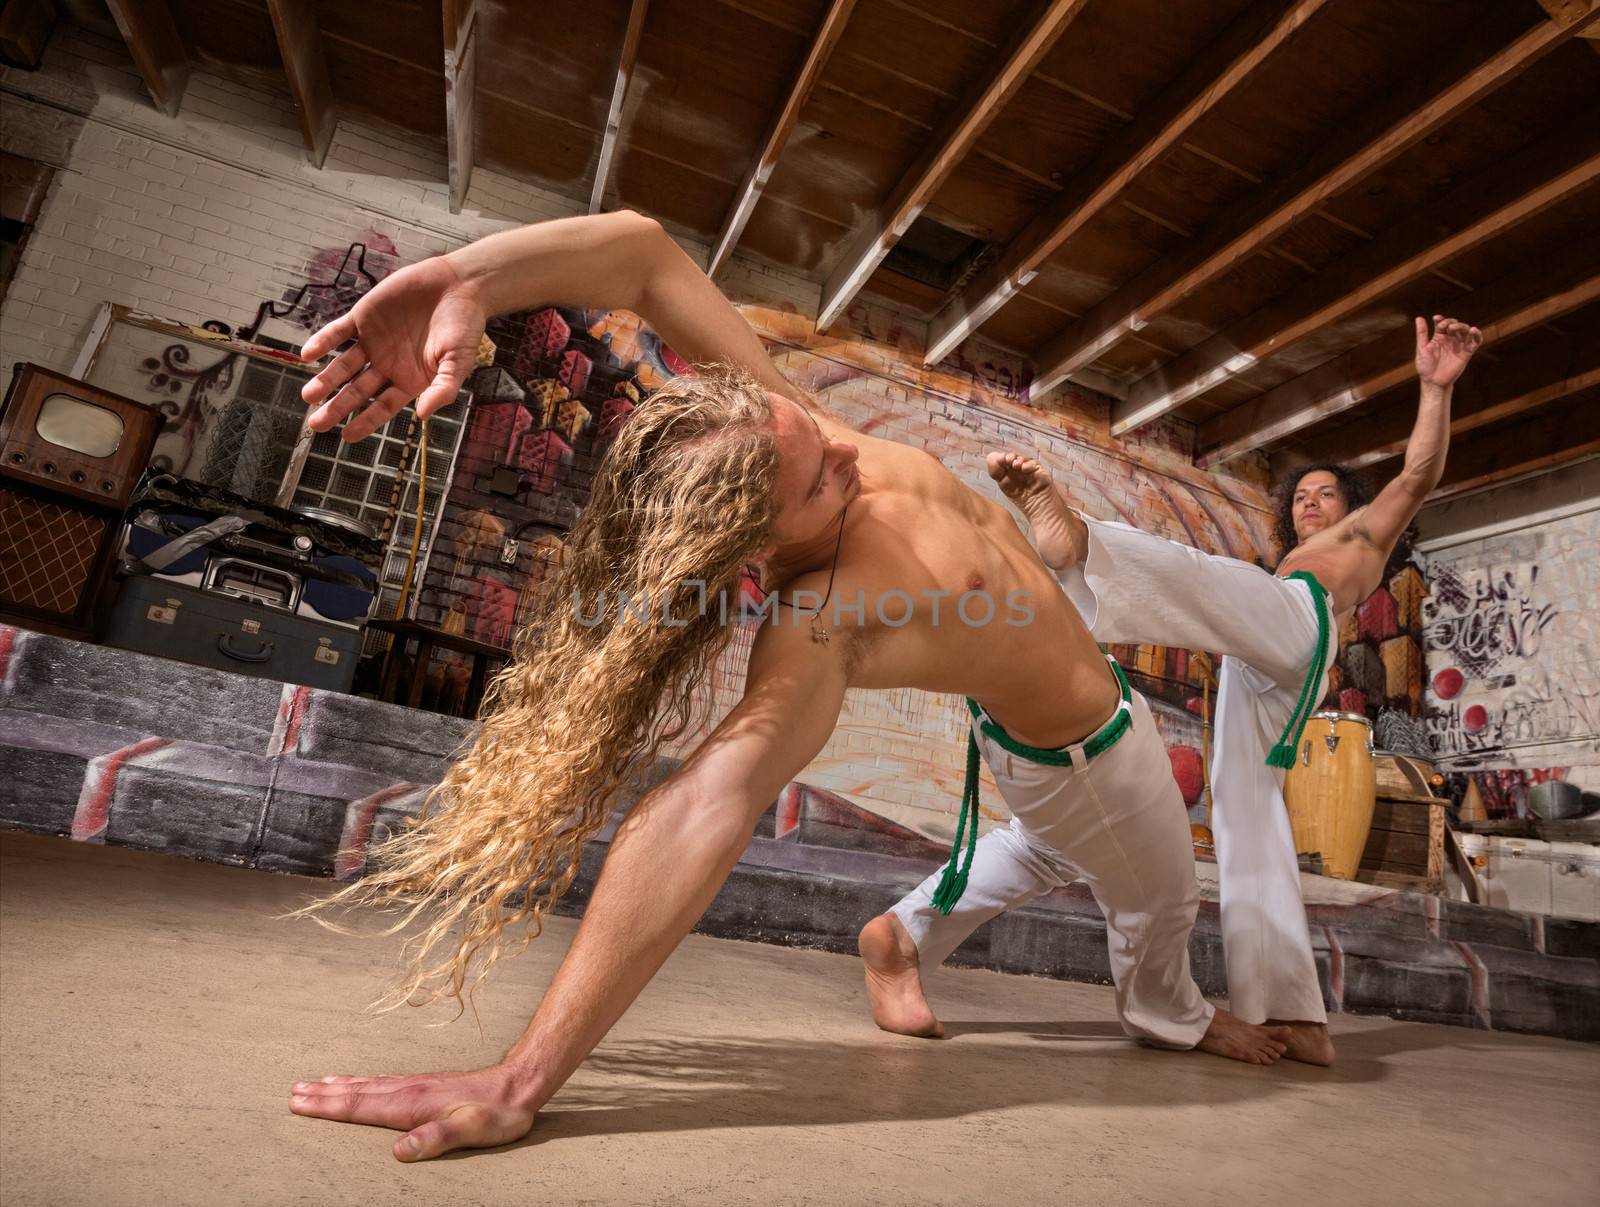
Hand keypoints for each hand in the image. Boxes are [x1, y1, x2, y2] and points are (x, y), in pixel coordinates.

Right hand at [288, 1063, 536, 1160]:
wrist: (519, 1084)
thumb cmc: (496, 1114)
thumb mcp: (470, 1131)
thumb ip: (435, 1138)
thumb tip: (399, 1151)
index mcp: (411, 1104)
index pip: (360, 1107)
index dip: (327, 1107)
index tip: (297, 1103)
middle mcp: (408, 1090)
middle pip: (357, 1092)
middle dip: (323, 1095)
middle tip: (292, 1092)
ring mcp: (416, 1085)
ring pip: (369, 1084)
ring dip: (340, 1086)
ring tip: (316, 1084)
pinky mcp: (426, 1085)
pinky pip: (384, 1082)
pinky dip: (364, 1082)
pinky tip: (362, 1083)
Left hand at [299, 255, 487, 442]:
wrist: (459, 286)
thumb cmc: (464, 327)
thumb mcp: (459, 363)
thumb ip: (443, 389)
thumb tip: (424, 415)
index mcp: (410, 380)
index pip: (382, 406)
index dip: (364, 422)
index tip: (346, 436)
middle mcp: (388, 364)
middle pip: (357, 391)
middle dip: (337, 407)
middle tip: (316, 423)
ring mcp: (374, 341)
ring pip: (344, 365)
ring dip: (326, 380)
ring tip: (308, 395)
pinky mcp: (364, 317)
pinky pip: (338, 332)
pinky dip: (323, 342)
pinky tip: (309, 354)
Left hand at [1414, 315, 1482, 389]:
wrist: (1433, 382)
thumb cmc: (1425, 366)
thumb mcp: (1422, 348)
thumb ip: (1422, 334)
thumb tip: (1419, 317)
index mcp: (1439, 337)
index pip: (1441, 324)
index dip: (1440, 319)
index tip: (1436, 318)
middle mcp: (1450, 339)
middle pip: (1455, 325)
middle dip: (1451, 323)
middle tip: (1447, 327)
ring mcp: (1459, 345)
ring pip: (1465, 331)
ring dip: (1462, 326)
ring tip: (1454, 328)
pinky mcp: (1467, 352)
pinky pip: (1475, 342)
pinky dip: (1477, 335)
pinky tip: (1474, 330)